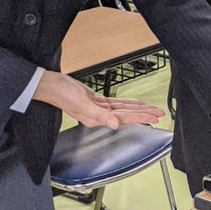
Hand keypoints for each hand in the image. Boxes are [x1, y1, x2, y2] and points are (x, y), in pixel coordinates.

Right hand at [33, 71, 163, 128]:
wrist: (51, 85)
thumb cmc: (62, 94)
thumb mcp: (82, 104)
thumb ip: (99, 115)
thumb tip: (115, 124)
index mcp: (97, 118)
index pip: (124, 119)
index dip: (140, 118)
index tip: (153, 118)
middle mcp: (99, 115)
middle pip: (127, 115)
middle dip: (144, 114)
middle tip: (159, 113)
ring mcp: (98, 108)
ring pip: (123, 109)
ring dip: (138, 109)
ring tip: (151, 110)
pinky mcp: (95, 100)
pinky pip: (115, 103)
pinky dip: (126, 103)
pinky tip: (134, 104)